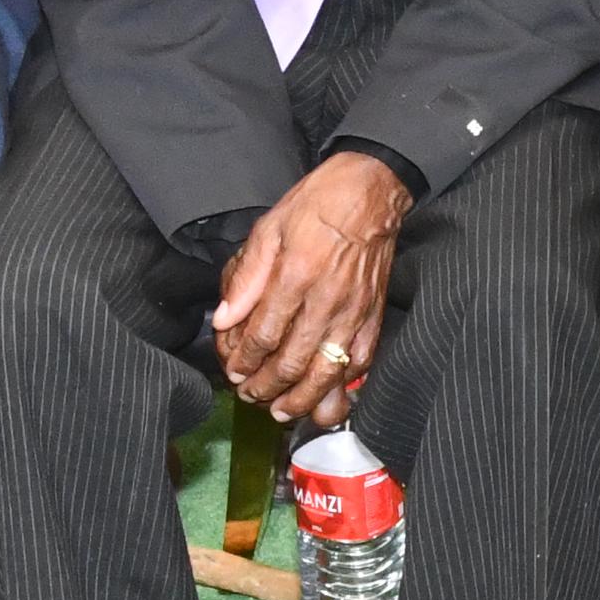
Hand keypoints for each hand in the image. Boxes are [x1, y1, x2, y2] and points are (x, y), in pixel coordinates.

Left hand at [209, 151, 409, 422]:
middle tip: (250, 394)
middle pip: (292, 362)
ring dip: (301, 398)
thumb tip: (225, 318)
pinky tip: (324, 395)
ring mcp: (355, 312)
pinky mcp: (374, 316)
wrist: (372, 190)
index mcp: (296, 275)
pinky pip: (360, 363)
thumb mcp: (270, 228)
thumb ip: (246, 277)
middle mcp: (327, 300)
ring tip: (282, 409)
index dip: (244, 360)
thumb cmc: (320, 204)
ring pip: (326, 372)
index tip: (234, 371)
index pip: (264, 335)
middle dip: (265, 387)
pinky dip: (340, 386)